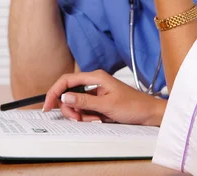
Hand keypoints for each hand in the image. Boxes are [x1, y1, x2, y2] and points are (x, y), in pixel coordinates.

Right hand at [43, 70, 165, 126]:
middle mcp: (94, 82)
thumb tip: (65, 96)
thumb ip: (85, 101)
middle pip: (69, 93)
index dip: (54, 92)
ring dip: (81, 115)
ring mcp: (96, 92)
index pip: (67, 80)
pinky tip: (99, 120)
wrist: (148, 113)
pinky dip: (87, 117)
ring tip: (96, 119)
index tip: (47, 105)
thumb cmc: (133, 105)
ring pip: (76, 104)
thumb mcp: (107, 105)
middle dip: (71, 108)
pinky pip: (84, 110)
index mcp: (96, 76)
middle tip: (79, 119)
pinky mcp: (98, 102)